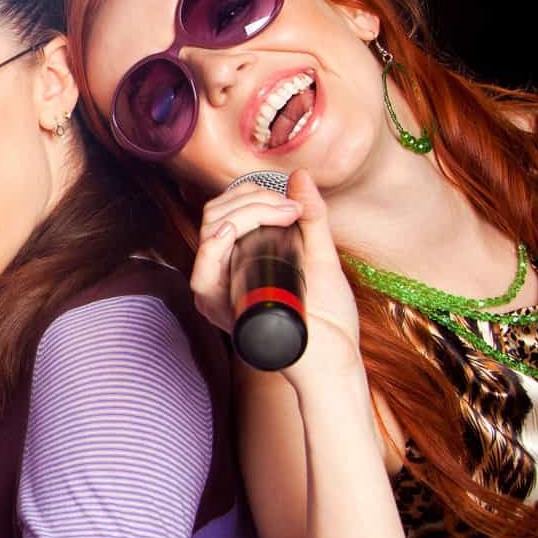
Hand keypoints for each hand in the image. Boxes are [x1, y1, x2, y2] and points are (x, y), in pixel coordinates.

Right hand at [188, 169, 361, 380]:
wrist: (334, 360)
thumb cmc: (328, 319)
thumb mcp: (321, 257)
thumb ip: (311, 216)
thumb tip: (299, 176)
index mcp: (242, 259)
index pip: (224, 211)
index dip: (249, 193)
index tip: (290, 200)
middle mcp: (224, 274)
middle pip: (213, 217)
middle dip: (248, 199)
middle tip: (288, 208)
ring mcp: (220, 292)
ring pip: (209, 235)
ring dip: (241, 214)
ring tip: (281, 215)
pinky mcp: (222, 310)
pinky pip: (203, 275)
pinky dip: (213, 248)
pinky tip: (231, 233)